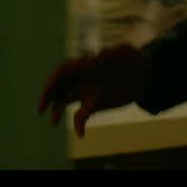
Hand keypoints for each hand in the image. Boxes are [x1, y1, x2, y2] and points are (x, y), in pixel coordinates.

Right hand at [36, 44, 152, 137]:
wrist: (145, 75)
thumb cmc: (133, 58)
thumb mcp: (125, 52)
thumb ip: (112, 53)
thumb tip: (96, 56)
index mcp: (87, 64)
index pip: (64, 70)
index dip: (54, 79)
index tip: (49, 89)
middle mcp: (83, 78)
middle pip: (59, 86)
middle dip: (48, 96)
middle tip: (41, 109)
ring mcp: (87, 91)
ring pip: (64, 100)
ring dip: (56, 111)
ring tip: (53, 123)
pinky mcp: (94, 104)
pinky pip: (80, 115)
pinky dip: (78, 125)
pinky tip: (80, 133)